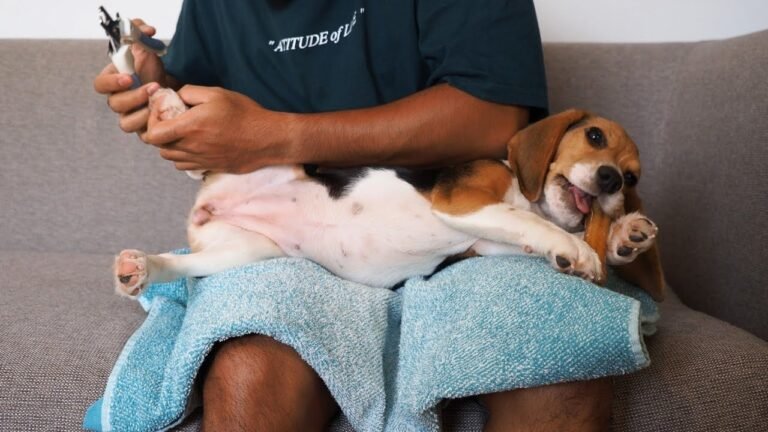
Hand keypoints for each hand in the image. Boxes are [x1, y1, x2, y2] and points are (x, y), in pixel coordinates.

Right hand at [93, 19, 168, 138]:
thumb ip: (140, 32)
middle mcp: (117, 101)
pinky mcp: (142, 130)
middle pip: (115, 105)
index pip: (100, 85)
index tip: (129, 77)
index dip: (112, 83)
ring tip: (160, 103)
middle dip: (134, 97)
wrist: (171, 88)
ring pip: (126, 124)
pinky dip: (153, 127)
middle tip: (154, 88)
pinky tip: (165, 117)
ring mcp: (129, 117)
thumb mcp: (147, 47)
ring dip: (143, 114)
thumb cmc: (153, 69)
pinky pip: (143, 135)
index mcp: (112, 82)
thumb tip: (146, 29)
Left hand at [144, 86, 293, 172]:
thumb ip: (189, 92)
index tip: (162, 111)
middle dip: (159, 133)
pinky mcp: (209, 167)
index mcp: (190, 127)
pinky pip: (185, 166)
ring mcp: (200, 160)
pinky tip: (194, 144)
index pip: (153, 134)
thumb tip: (175, 97)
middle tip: (171, 120)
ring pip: (170, 158)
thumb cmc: (244, 114)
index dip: (151, 122)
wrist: (267, 139)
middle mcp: (192, 147)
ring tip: (182, 132)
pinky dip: (183, 156)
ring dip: (170, 145)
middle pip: (158, 147)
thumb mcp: (217, 93)